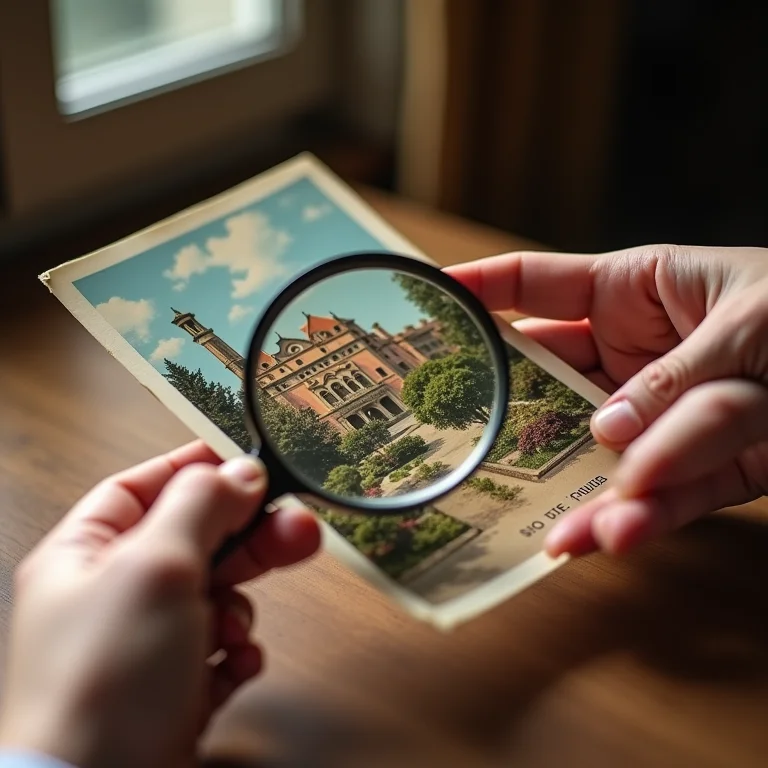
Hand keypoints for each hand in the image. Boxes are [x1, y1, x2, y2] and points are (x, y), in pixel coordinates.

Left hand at [0, 441, 320, 767]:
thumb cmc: (103, 684)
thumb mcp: (157, 566)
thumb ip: (200, 506)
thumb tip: (239, 471)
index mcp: (85, 553)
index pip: (143, 486)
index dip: (194, 470)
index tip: (246, 465)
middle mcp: (112, 594)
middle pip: (195, 540)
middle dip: (247, 538)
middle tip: (296, 529)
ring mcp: (143, 643)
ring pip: (214, 595)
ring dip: (237, 607)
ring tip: (232, 630)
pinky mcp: (171, 688)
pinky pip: (220, 649)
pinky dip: (236, 653)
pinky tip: (232, 665)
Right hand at [446, 244, 767, 556]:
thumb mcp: (751, 318)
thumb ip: (678, 377)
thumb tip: (607, 430)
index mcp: (635, 290)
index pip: (536, 287)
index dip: (478, 291)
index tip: (425, 301)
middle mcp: (637, 356)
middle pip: (552, 385)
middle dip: (509, 414)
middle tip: (463, 445)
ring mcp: (666, 416)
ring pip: (603, 454)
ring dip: (580, 491)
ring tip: (557, 533)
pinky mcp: (709, 469)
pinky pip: (663, 495)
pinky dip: (642, 518)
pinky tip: (612, 538)